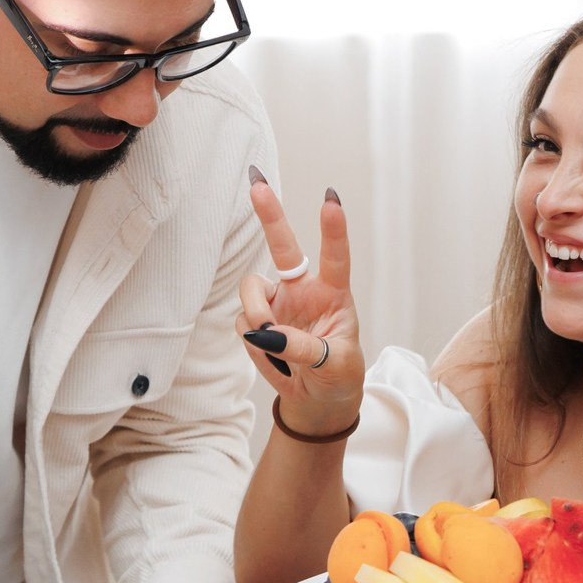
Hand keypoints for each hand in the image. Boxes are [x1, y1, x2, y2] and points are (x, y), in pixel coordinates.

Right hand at [235, 174, 364, 434]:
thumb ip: (304, 348)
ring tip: (269, 341)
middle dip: (270, 214)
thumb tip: (266, 334)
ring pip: (251, 291)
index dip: (333, 230)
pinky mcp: (256, 323)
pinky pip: (244, 323)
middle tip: (257, 182)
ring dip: (256, 314)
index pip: (335, 258)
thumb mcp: (334, 365)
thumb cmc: (338, 376)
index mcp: (334, 294)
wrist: (318, 400)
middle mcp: (302, 290)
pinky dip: (254, 343)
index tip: (330, 199)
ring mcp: (276, 304)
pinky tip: (273, 358)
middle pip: (283, 246)